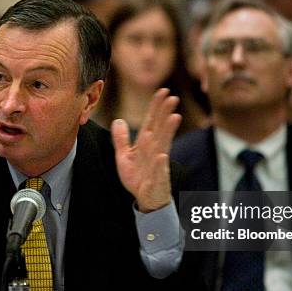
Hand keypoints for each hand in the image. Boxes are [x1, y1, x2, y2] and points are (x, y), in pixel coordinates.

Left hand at [111, 88, 180, 211]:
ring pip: (162, 146)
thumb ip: (121, 139)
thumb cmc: (138, 177)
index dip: (156, 107)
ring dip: (168, 132)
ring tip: (174, 117)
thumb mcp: (124, 156)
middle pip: (160, 129)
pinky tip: (161, 156)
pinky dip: (159, 164)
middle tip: (173, 98)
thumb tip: (117, 120)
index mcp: (147, 144)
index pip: (152, 122)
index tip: (162, 91)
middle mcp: (154, 150)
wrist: (145, 199)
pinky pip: (158, 171)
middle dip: (165, 114)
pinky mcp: (156, 179)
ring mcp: (157, 164)